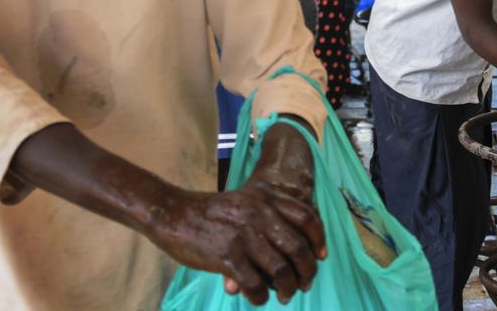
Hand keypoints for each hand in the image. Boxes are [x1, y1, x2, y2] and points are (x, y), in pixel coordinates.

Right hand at [147, 124, 323, 305]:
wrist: (175, 214)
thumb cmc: (212, 213)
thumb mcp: (246, 203)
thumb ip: (269, 221)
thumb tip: (292, 255)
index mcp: (266, 198)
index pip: (307, 217)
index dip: (318, 239)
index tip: (321, 256)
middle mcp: (260, 215)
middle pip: (298, 248)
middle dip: (306, 272)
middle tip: (304, 284)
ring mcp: (245, 236)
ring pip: (280, 271)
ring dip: (287, 288)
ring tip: (285, 296)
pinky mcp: (228, 256)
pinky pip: (255, 285)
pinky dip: (260, 297)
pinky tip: (257, 298)